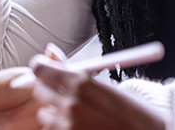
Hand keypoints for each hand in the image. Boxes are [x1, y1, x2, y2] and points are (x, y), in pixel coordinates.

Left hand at [30, 56, 166, 129]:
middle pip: (39, 90)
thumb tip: (51, 52)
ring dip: (56, 113)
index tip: (45, 69)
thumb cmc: (134, 114)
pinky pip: (54, 129)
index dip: (41, 68)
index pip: (40, 69)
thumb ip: (76, 72)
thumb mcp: (108, 85)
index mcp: (82, 82)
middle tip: (66, 92)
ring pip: (45, 114)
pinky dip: (63, 127)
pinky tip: (83, 126)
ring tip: (79, 114)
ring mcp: (68, 125)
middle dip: (49, 89)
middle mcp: (71, 103)